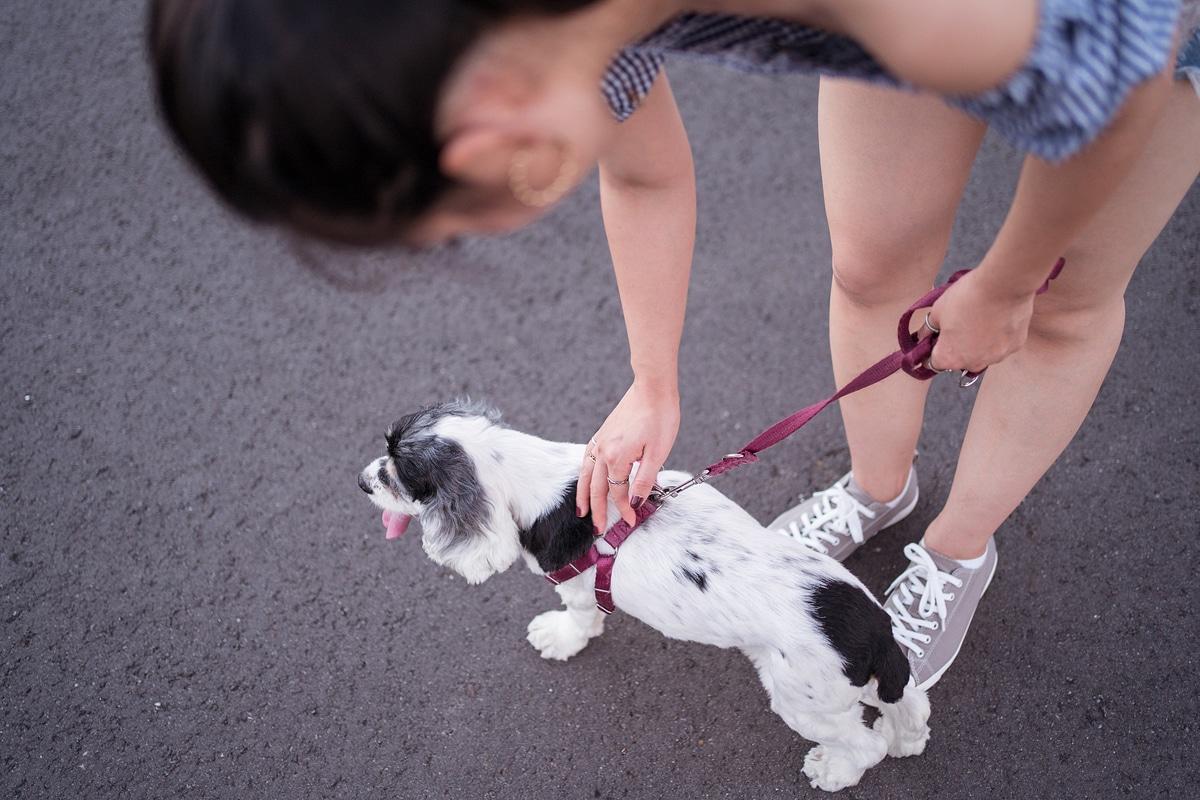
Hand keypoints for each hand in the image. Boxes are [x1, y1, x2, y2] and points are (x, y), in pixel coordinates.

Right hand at [577, 379, 679, 532]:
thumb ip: (645, 480)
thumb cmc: (660, 417)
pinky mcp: (602, 433)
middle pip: (597, 488)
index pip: (617, 493)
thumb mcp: (658, 453)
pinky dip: (584, 474)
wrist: (653, 388)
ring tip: (581, 512)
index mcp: (617, 457)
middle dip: (598, 511)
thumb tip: (636, 502)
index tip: (631, 521)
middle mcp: (603, 450)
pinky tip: (585, 480)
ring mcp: (600, 441)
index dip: (624, 509)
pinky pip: (587, 458)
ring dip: (584, 495)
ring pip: (586, 475)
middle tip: (598, 529)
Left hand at [926, 267, 1037, 373]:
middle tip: (958, 324)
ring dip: (977, 344)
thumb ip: (928, 329)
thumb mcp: (937, 311)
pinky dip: (997, 337)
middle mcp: (973, 364)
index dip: (931, 351)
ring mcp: (996, 357)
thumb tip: (923, 337)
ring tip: (979, 320)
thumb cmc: (967, 298)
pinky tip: (996, 319)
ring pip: (981, 354)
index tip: (933, 340)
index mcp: (950, 358)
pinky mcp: (1014, 347)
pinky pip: (1000, 345)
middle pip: (959, 360)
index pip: (933, 363)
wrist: (1003, 286)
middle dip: (956, 347)